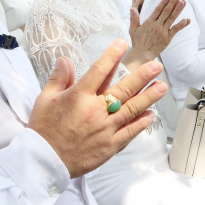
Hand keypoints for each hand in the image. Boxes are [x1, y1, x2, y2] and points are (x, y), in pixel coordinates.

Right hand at [28, 40, 165, 177]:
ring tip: (161, 86)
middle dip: (142, 76)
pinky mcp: (109, 146)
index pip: (99, 70)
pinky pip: (129, 132)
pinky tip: (151, 114)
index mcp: (78, 96)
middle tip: (156, 65)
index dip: (112, 55)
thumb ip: (59, 78)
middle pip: (123, 89)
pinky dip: (141, 123)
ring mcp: (104, 129)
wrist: (43, 160)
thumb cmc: (43, 129)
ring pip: (131, 110)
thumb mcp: (45, 99)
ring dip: (148, 97)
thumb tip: (65, 59)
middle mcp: (94, 110)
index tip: (122, 44)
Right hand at [126, 0, 188, 67]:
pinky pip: (176, 30)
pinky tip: (187, 20)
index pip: (158, 10)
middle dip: (173, 2)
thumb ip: (134, 18)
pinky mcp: (168, 38)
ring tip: (183, 2)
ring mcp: (163, 32)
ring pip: (172, 18)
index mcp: (149, 22)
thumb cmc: (137, 41)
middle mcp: (157, 25)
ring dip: (178, 10)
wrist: (142, 54)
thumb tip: (132, 8)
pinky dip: (182, 25)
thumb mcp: (133, 29)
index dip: (164, 2)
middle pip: (166, 12)